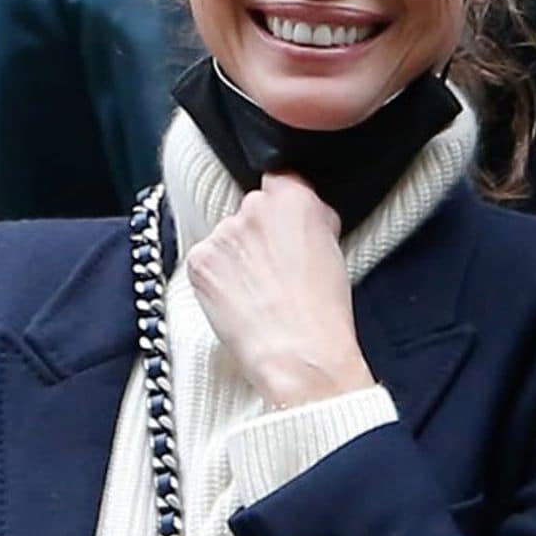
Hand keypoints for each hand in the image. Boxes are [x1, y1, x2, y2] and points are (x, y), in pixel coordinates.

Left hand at [187, 173, 373, 408]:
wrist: (299, 354)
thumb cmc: (324, 312)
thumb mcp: (335, 250)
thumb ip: (313, 219)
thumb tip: (302, 215)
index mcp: (294, 197)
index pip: (281, 180)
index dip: (284, 207)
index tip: (286, 229)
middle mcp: (254, 206)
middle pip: (251, 209)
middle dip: (259, 234)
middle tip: (274, 271)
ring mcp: (224, 232)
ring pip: (227, 237)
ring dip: (237, 257)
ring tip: (257, 293)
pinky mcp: (200, 260)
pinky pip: (207, 261)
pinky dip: (217, 278)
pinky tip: (238, 301)